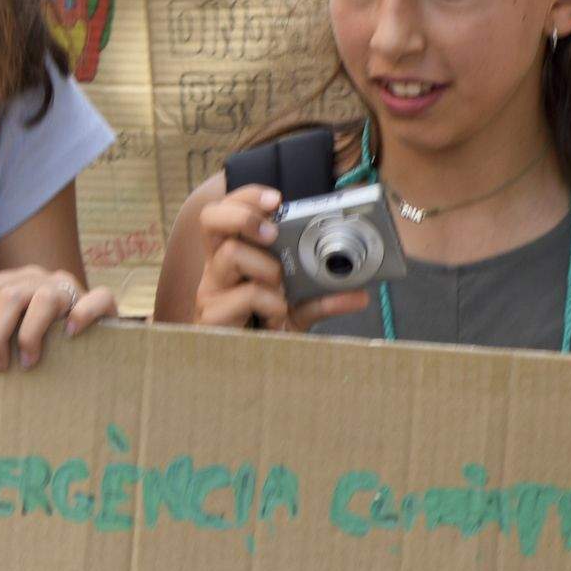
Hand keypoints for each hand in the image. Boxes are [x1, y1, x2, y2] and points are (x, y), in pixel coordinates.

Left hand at [0, 269, 116, 370]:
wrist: (87, 333)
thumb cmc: (35, 333)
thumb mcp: (3, 321)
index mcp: (15, 280)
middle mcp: (41, 278)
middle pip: (10, 296)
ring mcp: (71, 287)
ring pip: (46, 298)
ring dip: (30, 334)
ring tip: (28, 363)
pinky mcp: (102, 301)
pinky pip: (98, 297)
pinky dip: (83, 315)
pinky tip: (70, 335)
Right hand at [192, 186, 369, 333]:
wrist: (244, 371)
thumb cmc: (266, 333)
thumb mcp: (299, 311)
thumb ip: (324, 299)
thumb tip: (360, 294)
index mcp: (236, 256)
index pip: (228, 211)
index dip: (247, 198)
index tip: (277, 200)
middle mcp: (219, 268)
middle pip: (210, 218)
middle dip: (242, 215)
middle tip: (271, 233)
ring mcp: (212, 289)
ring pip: (231, 253)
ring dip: (268, 268)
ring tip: (281, 289)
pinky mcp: (211, 314)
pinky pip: (246, 294)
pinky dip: (270, 302)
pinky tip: (276, 315)